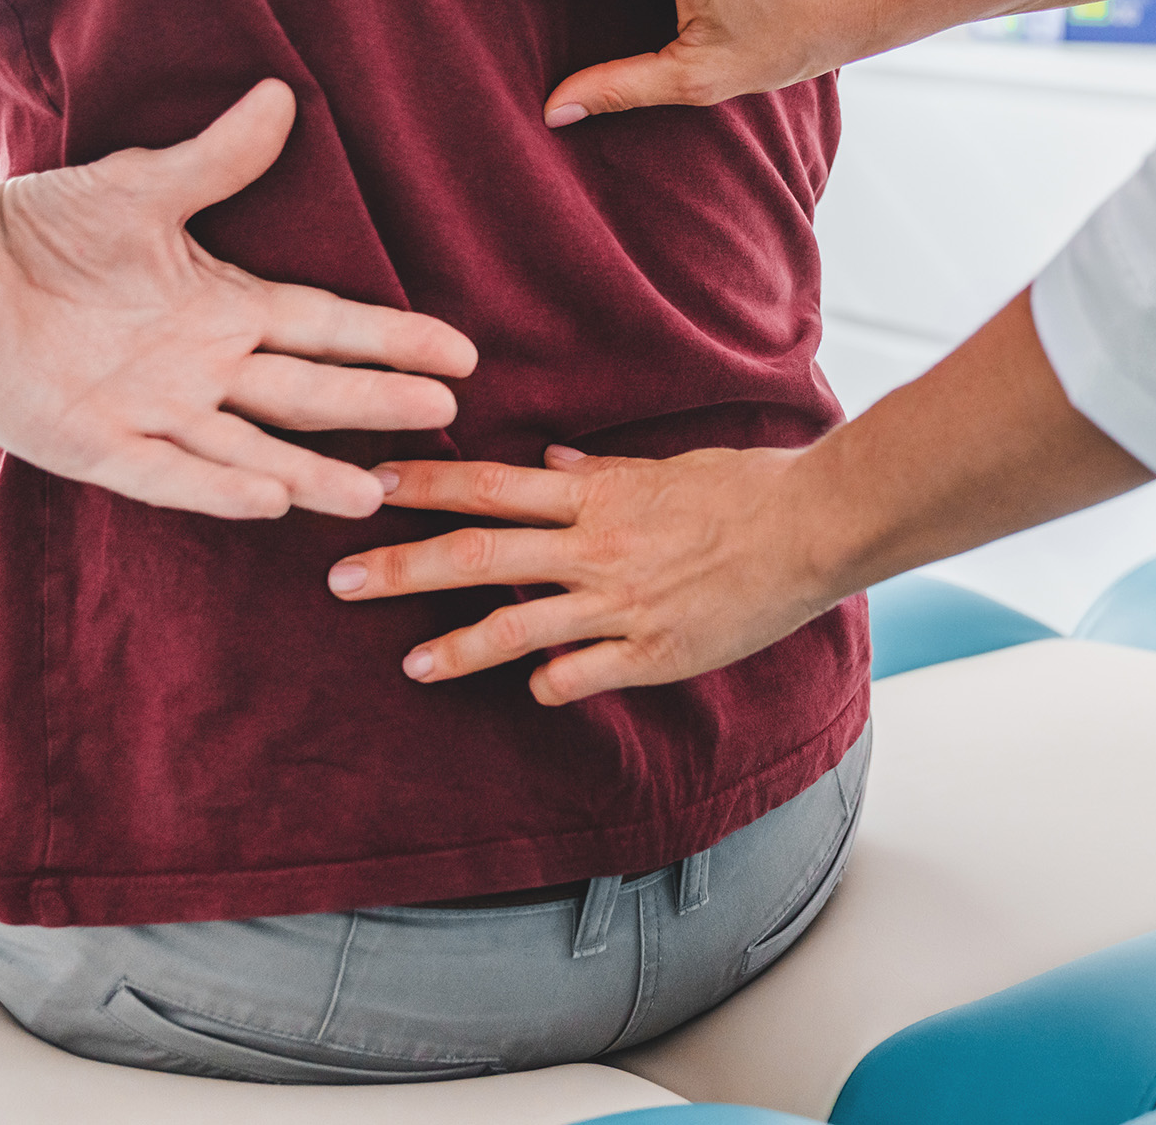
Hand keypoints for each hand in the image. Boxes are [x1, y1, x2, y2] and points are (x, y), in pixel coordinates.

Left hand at [0, 80, 478, 522]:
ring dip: (312, 472)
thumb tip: (280, 97)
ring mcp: (157, 412)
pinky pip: (168, 474)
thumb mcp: (142, 185)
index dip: (394, 341)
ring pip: (253, 449)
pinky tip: (269, 502)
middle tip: (445, 419)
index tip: (460, 355)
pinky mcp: (98, 445)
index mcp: (226, 308)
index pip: (331, 327)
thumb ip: (217, 158)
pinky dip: (217, 488)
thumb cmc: (44, 226)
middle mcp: (206, 369)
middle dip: (376, 405)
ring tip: (373, 491)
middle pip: (309, 392)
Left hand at [325, 444, 844, 704]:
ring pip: (517, 628)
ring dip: (457, 647)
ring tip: (412, 664)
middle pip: (478, 556)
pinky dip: (550, 683)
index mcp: (595, 496)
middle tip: (340, 580)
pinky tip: (532, 689)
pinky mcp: (652, 654)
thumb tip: (548, 466)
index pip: (489, 488)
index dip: (425, 486)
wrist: (814, 528)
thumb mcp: (668, 466)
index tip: (370, 486)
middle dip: (402, 568)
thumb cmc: (748, 488)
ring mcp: (620, 606)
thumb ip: (602, 473)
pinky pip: (581, 675)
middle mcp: (594, 549)